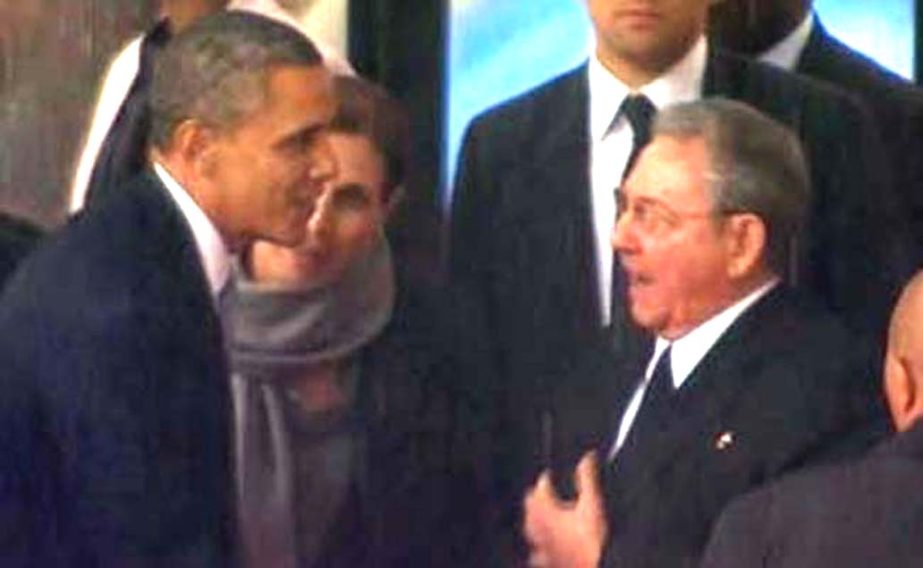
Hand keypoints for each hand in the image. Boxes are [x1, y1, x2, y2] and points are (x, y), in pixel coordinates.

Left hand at [523, 452, 607, 567]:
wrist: (591, 567)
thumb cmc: (590, 538)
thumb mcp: (591, 504)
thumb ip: (587, 478)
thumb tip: (586, 457)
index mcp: (546, 510)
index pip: (540, 487)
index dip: (545, 479)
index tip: (548, 475)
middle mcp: (538, 526)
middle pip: (529, 506)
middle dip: (536, 497)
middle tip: (543, 491)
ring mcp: (540, 544)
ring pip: (529, 527)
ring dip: (533, 518)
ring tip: (538, 515)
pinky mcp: (546, 561)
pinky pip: (535, 553)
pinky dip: (537, 547)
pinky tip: (541, 548)